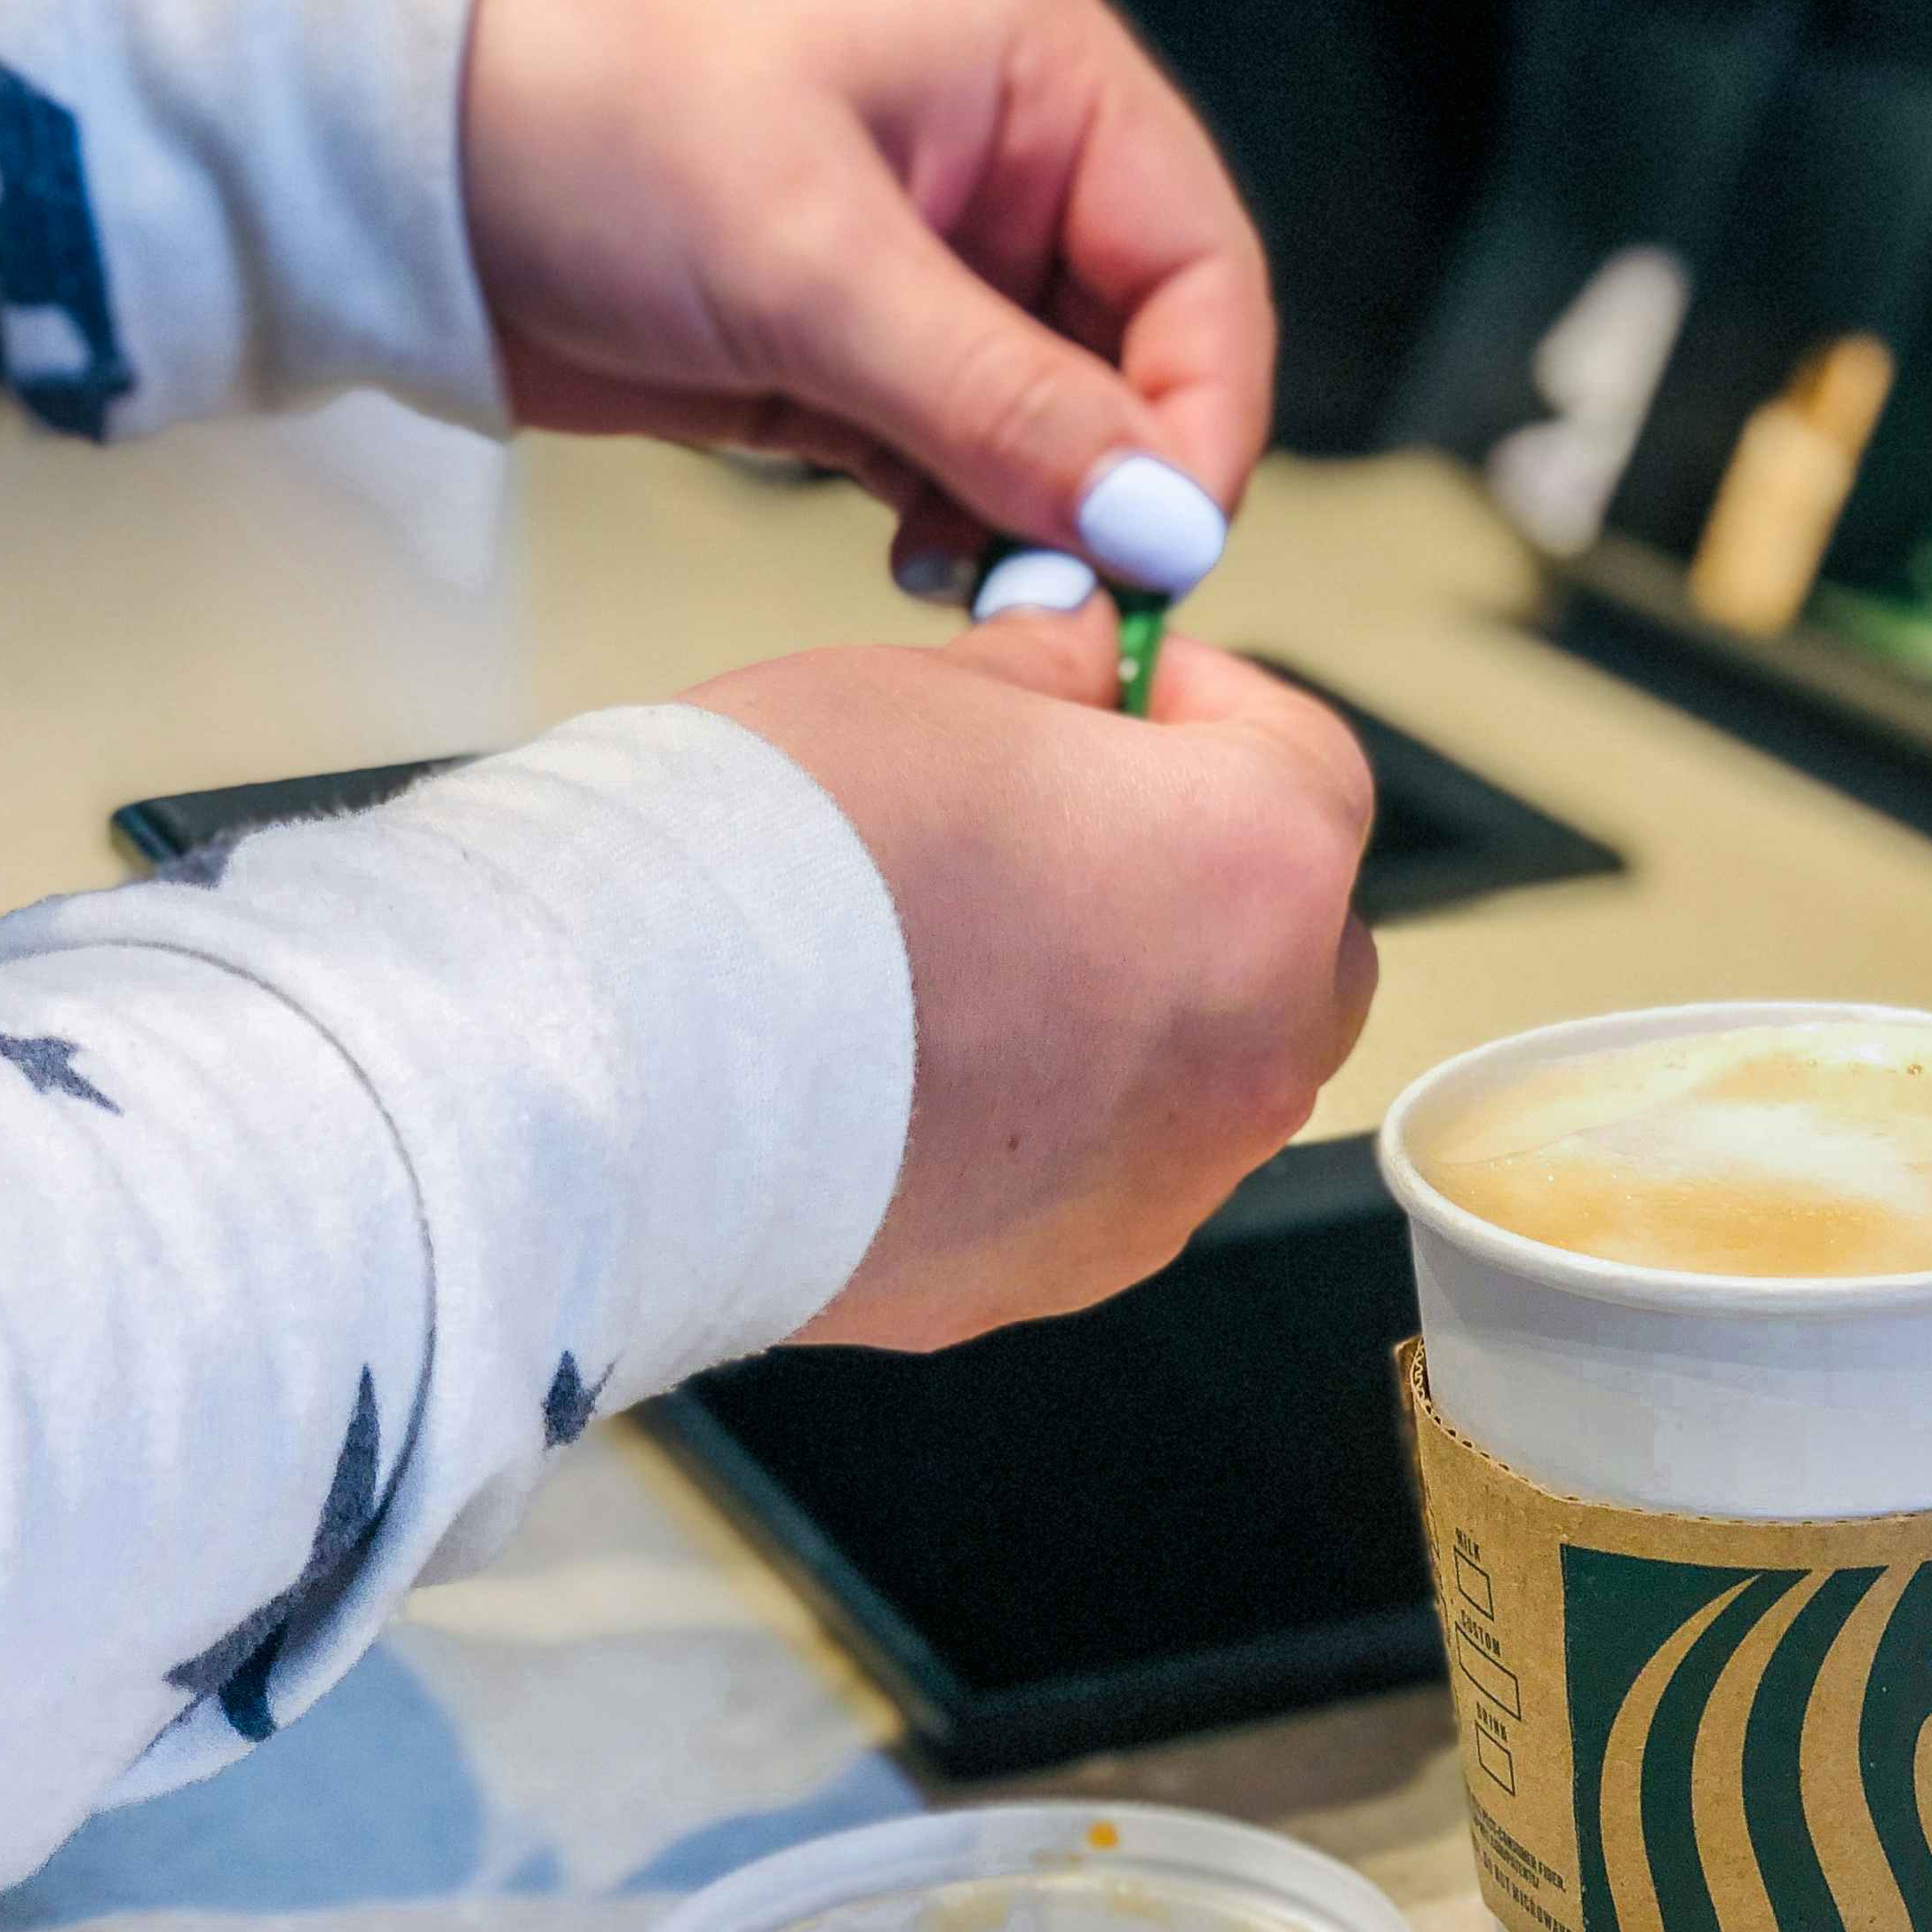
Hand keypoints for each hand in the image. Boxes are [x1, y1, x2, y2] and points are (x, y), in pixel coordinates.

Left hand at [462, 0, 1272, 596]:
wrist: (391, 160)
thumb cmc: (579, 112)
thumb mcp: (809, 260)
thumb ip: (999, 401)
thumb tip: (1156, 517)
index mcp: (1041, 76)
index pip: (1201, 270)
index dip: (1201, 418)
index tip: (1161, 546)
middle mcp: (1013, 168)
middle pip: (1148, 364)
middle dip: (1114, 487)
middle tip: (1064, 590)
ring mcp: (944, 272)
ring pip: (1063, 434)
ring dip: (1035, 523)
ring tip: (972, 578)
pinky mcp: (867, 360)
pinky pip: (972, 468)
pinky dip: (964, 531)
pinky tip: (919, 566)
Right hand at [685, 607, 1376, 1349]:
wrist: (631, 1077)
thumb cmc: (780, 869)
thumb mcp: (926, 687)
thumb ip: (1044, 675)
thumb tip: (1074, 659)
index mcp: (1262, 872)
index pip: (1300, 753)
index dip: (1195, 701)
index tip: (1109, 685)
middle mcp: (1252, 1047)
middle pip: (1287, 933)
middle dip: (1197, 870)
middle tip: (1054, 821)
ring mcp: (1166, 1181)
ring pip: (1201, 1068)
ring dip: (1129, 1006)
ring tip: (965, 954)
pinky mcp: (1063, 1272)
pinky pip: (1097, 1171)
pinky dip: (1046, 1119)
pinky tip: (918, 1070)